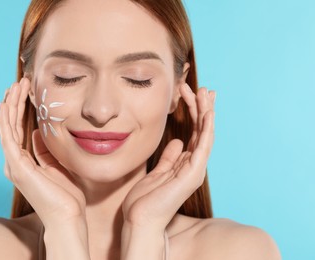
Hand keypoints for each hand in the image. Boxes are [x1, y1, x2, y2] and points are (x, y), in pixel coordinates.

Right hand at [0, 78, 85, 226]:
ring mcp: (14, 165)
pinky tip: (7, 104)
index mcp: (24, 162)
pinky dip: (6, 120)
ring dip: (11, 105)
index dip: (20, 110)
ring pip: (8, 128)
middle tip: (20, 82)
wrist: (67, 216)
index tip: (26, 92)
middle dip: (15, 102)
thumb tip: (37, 132)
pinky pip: (9, 138)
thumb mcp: (56, 164)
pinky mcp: (17, 167)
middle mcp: (15, 162)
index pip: (19, 130)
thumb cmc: (65, 194)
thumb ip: (44, 150)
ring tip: (15, 86)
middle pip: (11, 126)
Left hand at [122, 84, 215, 230]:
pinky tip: (208, 113)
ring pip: (205, 135)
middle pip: (202, 131)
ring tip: (206, 93)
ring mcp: (195, 170)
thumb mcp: (157, 171)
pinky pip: (203, 147)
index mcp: (185, 164)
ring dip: (207, 113)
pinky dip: (207, 129)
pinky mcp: (192, 175)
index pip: (194, 134)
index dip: (195, 113)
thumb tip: (178, 142)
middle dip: (203, 108)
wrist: (140, 219)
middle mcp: (193, 166)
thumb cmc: (145, 199)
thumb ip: (169, 157)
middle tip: (204, 88)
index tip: (191, 94)